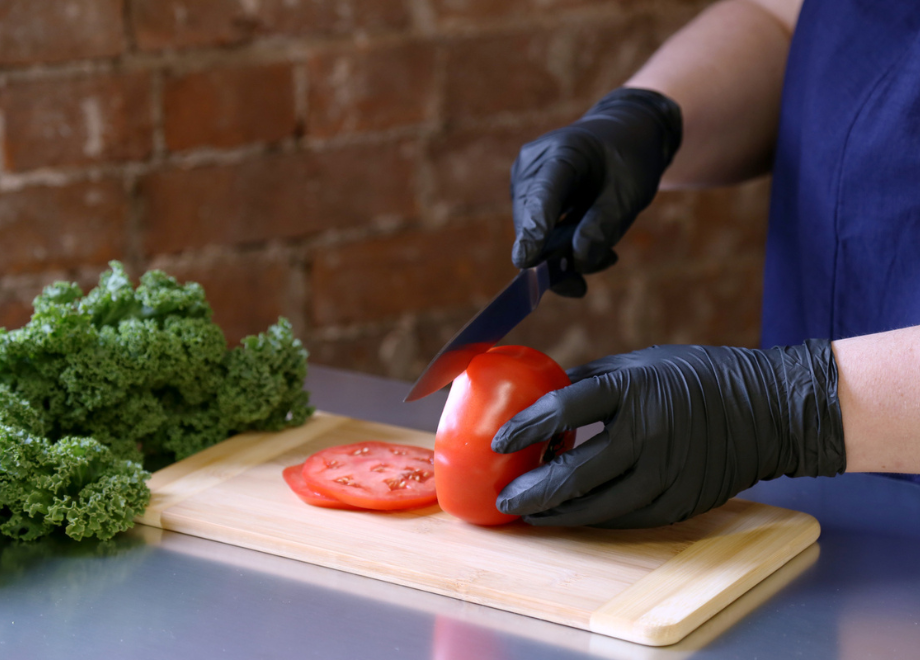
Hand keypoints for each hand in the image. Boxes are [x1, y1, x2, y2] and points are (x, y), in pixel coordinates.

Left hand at [492, 341, 845, 527]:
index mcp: (633, 389)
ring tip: (530, 512)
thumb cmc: (694, 377)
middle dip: (532, 491)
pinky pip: (626, 517)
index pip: (564, 411)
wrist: (765, 409)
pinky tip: (571, 515)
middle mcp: (648, 432)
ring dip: (558, 512)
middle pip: (575, 472)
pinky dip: (594, 518)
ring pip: (598, 505)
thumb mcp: (639, 362)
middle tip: (504, 499)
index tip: (497, 442)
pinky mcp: (680, 501)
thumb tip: (543, 399)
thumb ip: (590, 381)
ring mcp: (667, 472)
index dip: (525, 428)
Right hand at [510, 88, 681, 296]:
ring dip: (565, 252)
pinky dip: (561, 246)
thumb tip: (576, 262)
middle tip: (606, 261)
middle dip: (559, 253)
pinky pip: (536, 232)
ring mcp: (524, 181)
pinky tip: (589, 241)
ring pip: (532, 233)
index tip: (525, 261)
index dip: (536, 228)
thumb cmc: (628, 160)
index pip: (544, 194)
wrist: (620, 136)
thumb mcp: (630, 193)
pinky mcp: (524, 198)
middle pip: (533, 220)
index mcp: (565, 150)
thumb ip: (604, 227)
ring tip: (606, 252)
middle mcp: (533, 164)